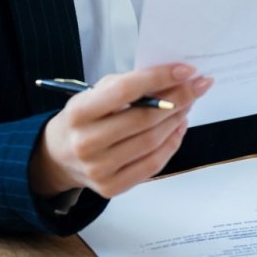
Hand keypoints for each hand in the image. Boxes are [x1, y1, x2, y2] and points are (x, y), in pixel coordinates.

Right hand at [29, 63, 212, 198]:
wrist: (59, 156)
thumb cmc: (83, 118)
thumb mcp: (93, 93)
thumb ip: (126, 85)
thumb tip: (170, 78)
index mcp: (78, 112)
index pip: (126, 91)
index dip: (159, 78)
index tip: (186, 70)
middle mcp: (86, 142)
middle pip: (144, 118)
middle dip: (178, 98)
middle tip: (197, 86)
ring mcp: (99, 169)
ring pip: (152, 142)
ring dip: (177, 119)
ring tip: (189, 104)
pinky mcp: (111, 187)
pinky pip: (152, 164)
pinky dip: (171, 143)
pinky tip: (179, 127)